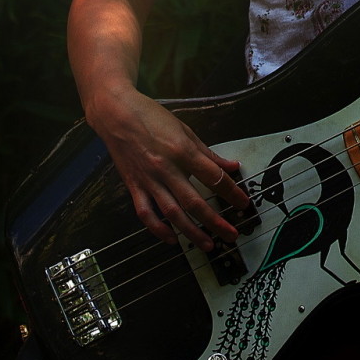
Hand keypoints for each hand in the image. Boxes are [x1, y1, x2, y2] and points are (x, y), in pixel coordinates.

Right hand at [87, 88, 250, 250]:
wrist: (116, 114)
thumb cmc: (151, 117)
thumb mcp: (185, 130)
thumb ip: (208, 153)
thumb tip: (231, 166)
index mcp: (182, 151)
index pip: (213, 177)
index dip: (231, 192)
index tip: (243, 203)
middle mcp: (166, 168)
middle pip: (194, 201)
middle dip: (215, 221)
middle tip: (231, 235)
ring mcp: (148, 179)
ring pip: (172, 213)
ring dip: (191, 232)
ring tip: (208, 244)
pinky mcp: (133, 186)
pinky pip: (146, 213)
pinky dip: (158, 229)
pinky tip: (172, 239)